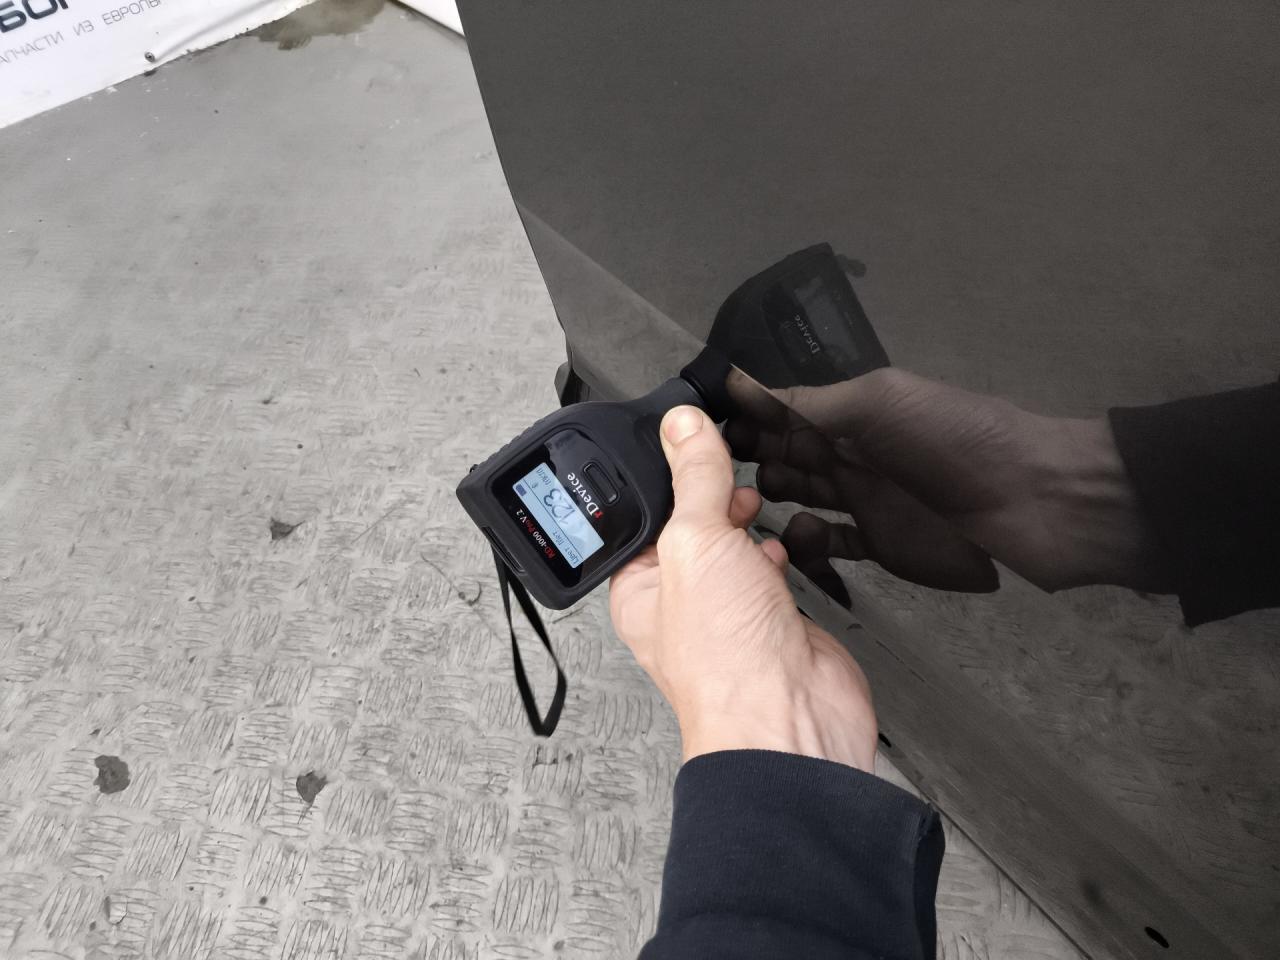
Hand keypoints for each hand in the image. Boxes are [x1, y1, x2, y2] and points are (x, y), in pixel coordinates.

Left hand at [609, 405, 876, 771]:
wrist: (792, 717)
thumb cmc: (725, 660)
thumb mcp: (696, 543)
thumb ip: (693, 479)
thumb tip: (681, 424)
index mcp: (638, 587)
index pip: (644, 516)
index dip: (663, 477)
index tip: (684, 438)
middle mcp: (680, 601)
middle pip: (691, 527)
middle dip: (708, 495)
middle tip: (723, 468)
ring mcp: (730, 611)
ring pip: (732, 548)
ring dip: (742, 522)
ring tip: (750, 499)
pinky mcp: (775, 619)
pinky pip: (769, 571)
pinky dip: (776, 551)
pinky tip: (780, 544)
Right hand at [725, 368, 1169, 598]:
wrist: (1040, 502)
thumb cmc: (960, 441)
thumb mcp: (882, 405)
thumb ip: (814, 403)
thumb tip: (747, 388)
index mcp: (853, 413)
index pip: (783, 410)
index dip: (742, 415)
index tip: (694, 423)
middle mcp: (853, 453)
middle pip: (785, 456)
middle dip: (745, 459)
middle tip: (704, 474)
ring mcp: (868, 502)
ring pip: (800, 499)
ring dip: (767, 502)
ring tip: (738, 510)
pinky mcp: (884, 547)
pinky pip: (832, 545)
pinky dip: (806, 543)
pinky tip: (793, 539)